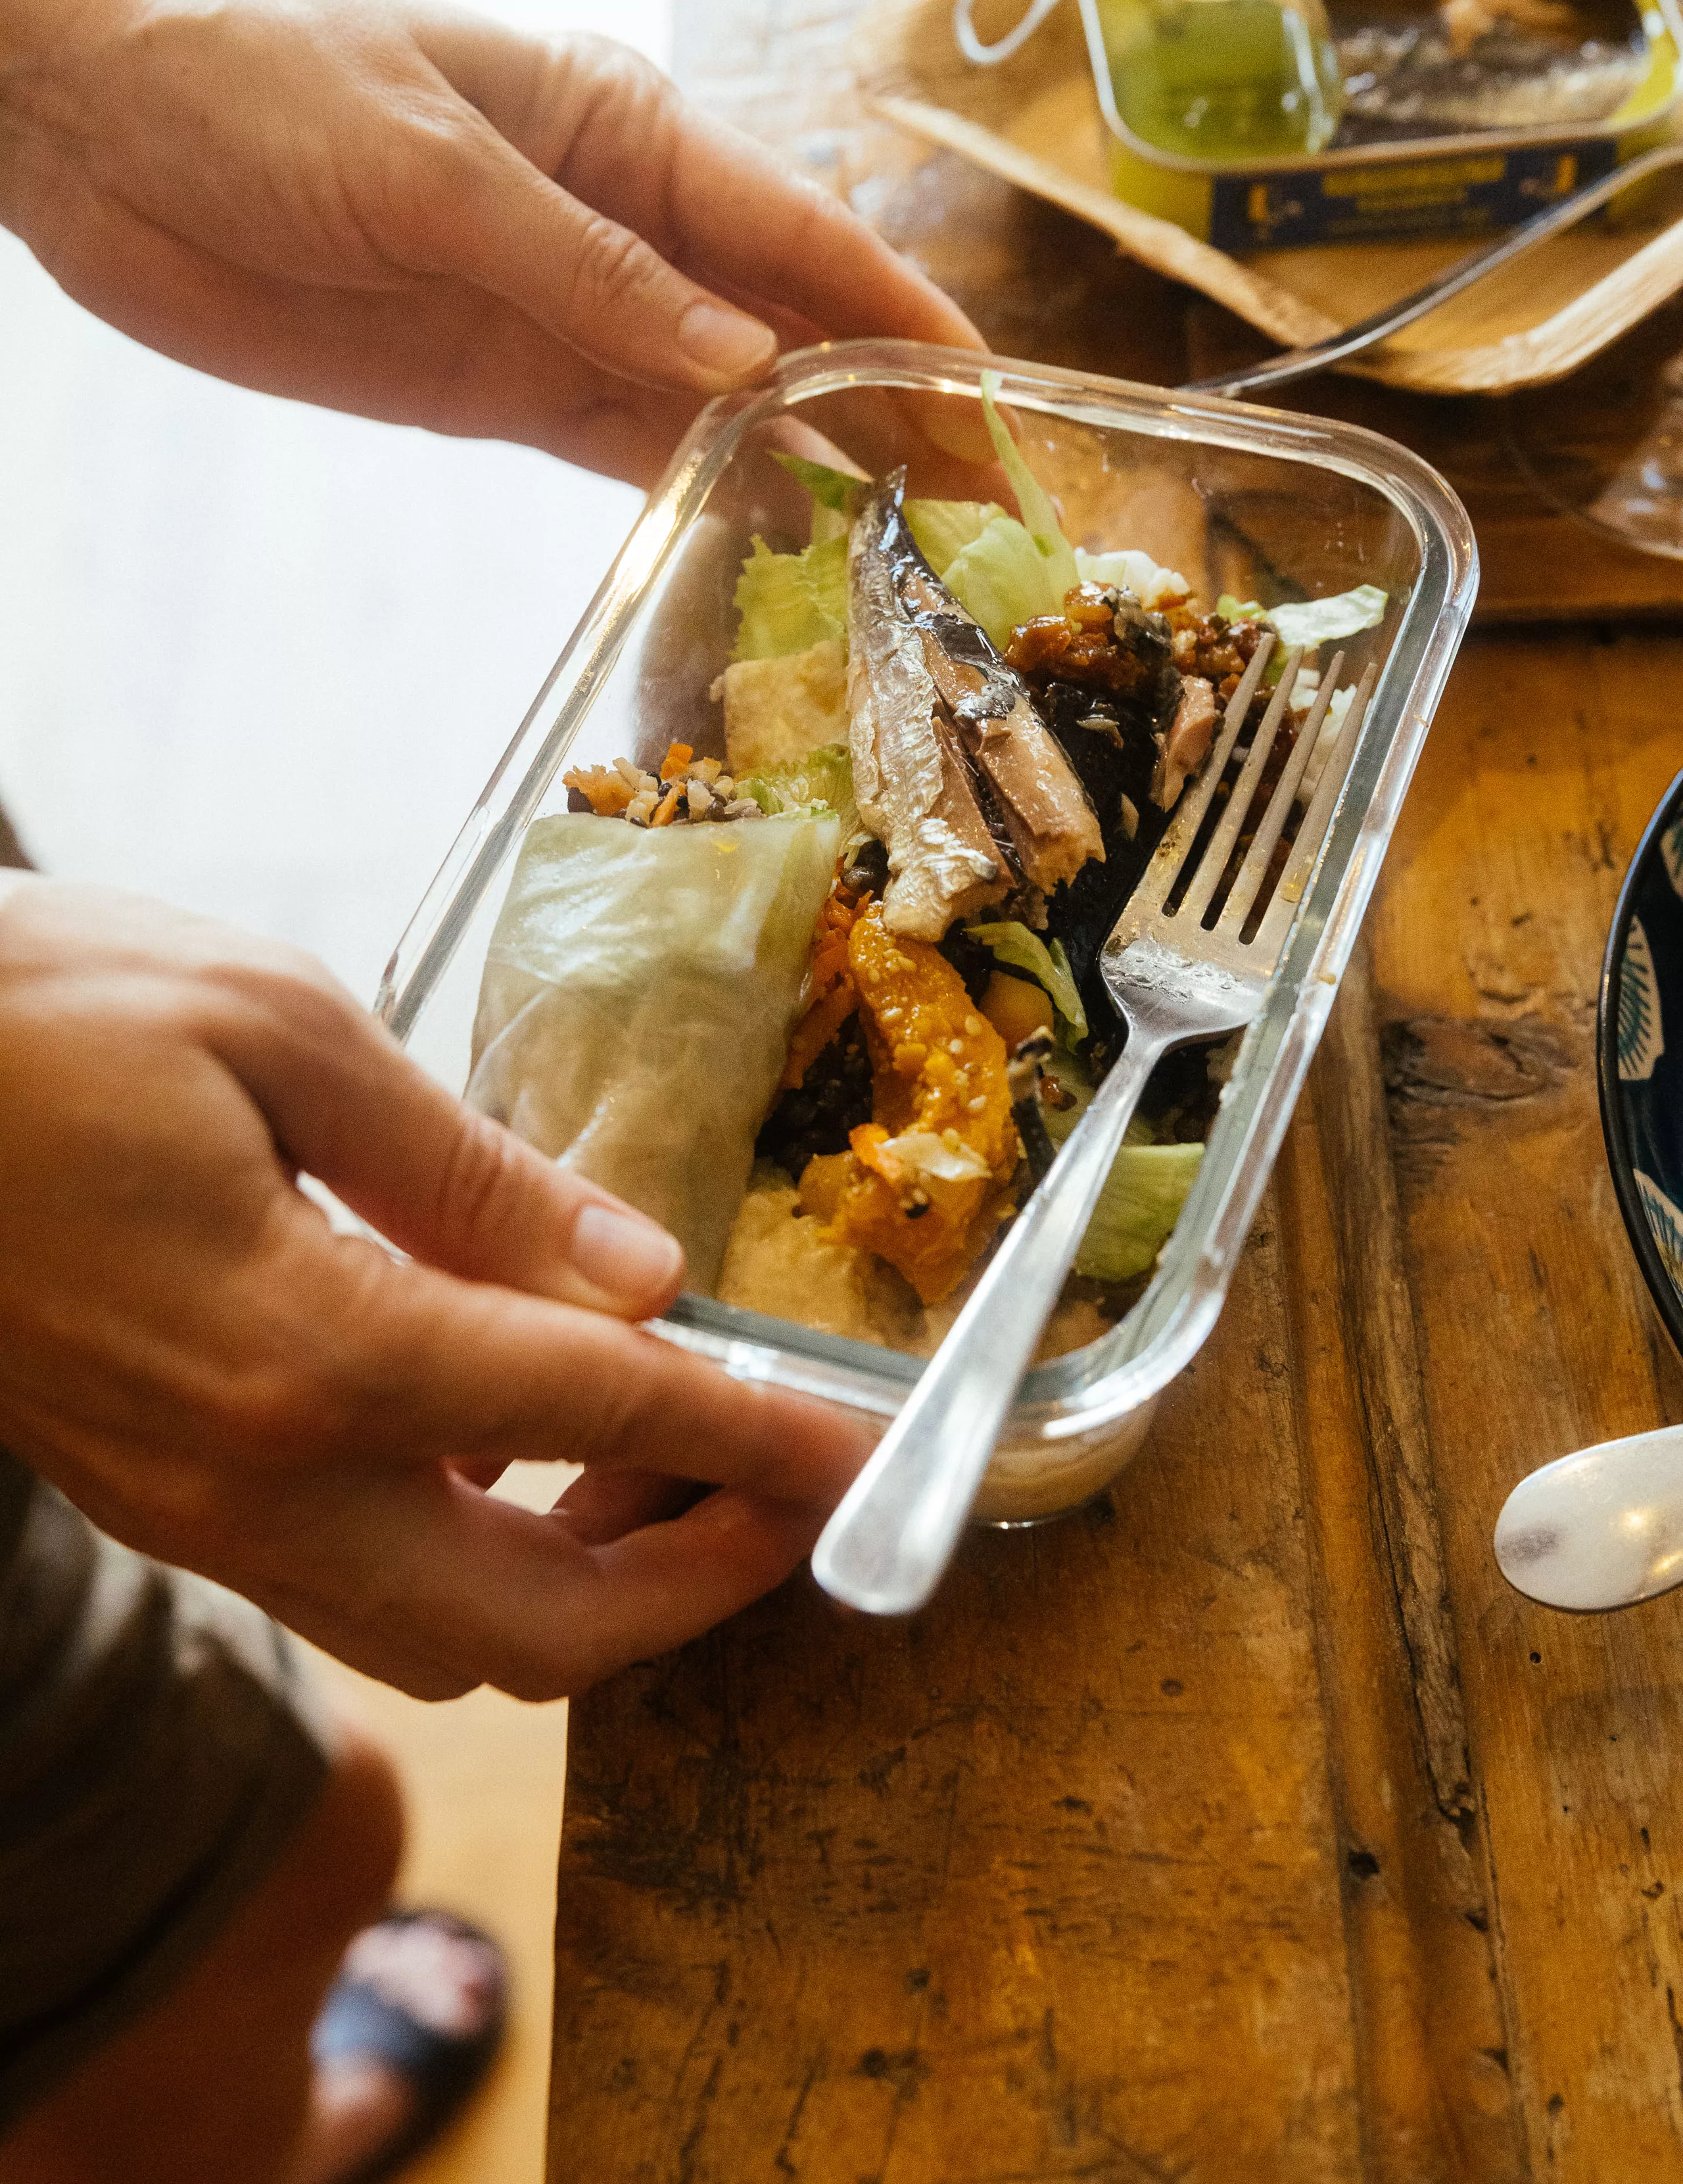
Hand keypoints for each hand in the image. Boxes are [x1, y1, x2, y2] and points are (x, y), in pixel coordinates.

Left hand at [0, 0, 982, 483]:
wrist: (97, 128)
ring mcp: (569, 315)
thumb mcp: (431, 163)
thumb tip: (743, 371)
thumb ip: (590, 274)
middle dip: (888, 412)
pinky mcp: (507, 389)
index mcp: (625, 128)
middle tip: (978, 511)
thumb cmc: (258, 81)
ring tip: (903, 554)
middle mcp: (622, 228)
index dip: (903, 319)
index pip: (799, 233)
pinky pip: (635, 451)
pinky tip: (774, 548)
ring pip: (727, 406)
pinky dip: (707, 499)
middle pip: (788, 332)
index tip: (992, 398)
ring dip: (814, 471)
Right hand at [0, 876, 873, 1698]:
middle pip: (537, 1626)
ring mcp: (201, 1512)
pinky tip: (529, 1443)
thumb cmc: (42, 1014)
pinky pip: (360, 1584)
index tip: (872, 1456)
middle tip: (799, 1489)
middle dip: (702, 1580)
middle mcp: (256, 1476)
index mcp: (308, 1345)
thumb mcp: (284, 1032)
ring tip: (684, 1463)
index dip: (761, 1439)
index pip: (602, 1415)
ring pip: (448, 1633)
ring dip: (594, 1583)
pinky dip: (482, 1550)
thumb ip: (477, 1176)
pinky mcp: (167, 1501)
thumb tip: (639, 1272)